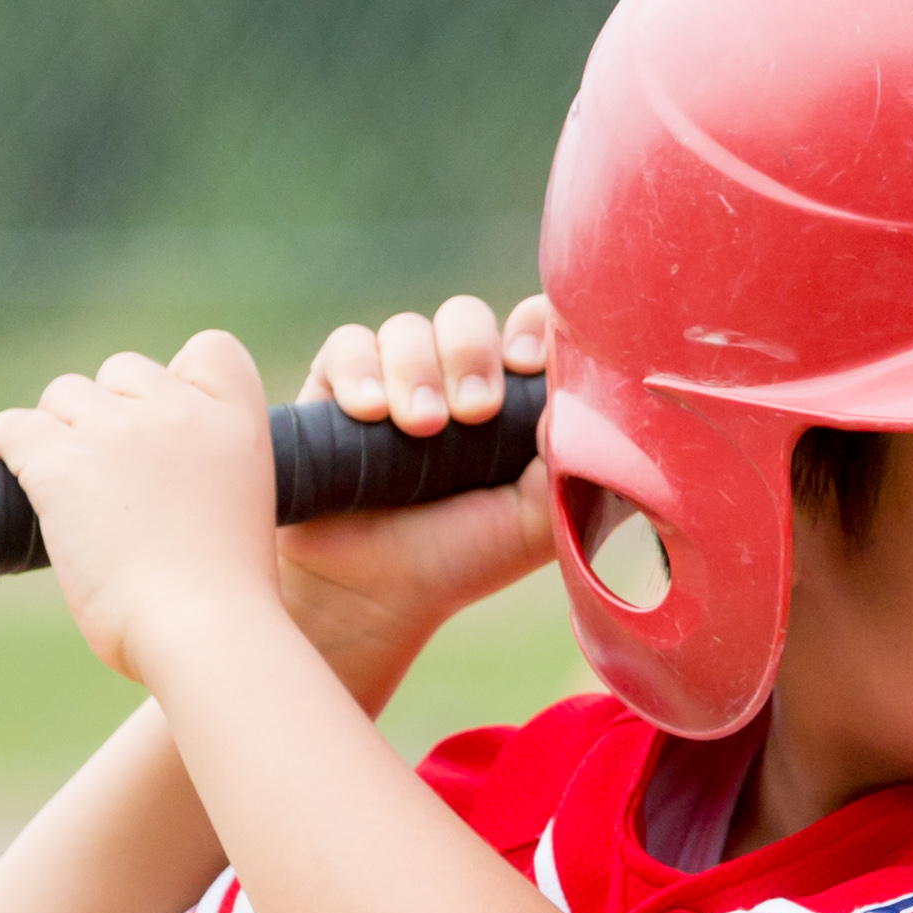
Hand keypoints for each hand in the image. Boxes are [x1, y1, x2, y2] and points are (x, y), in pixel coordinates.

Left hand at [0, 330, 288, 687]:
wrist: (205, 631)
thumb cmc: (228, 600)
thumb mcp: (243, 509)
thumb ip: (208, 471)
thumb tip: (150, 480)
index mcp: (239, 420)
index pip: (210, 349)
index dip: (179, 378)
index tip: (166, 423)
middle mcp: (181, 410)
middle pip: (124, 371)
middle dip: (110, 412)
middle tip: (106, 474)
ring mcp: (119, 431)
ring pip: (64, 395)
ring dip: (60, 433)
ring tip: (60, 486)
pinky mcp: (63, 463)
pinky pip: (15, 427)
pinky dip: (6, 446)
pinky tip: (12, 475)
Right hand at [278, 294, 562, 699]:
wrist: (371, 595)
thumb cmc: (462, 558)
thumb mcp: (535, 521)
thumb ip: (566, 460)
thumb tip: (574, 395)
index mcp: (513, 401)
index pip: (531, 328)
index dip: (533, 328)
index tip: (527, 365)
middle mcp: (455, 378)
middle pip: (467, 317)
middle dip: (472, 354)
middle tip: (474, 412)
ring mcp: (396, 378)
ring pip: (408, 328)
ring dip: (417, 370)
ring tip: (420, 428)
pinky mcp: (338, 386)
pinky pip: (349, 345)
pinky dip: (360, 372)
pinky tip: (369, 413)